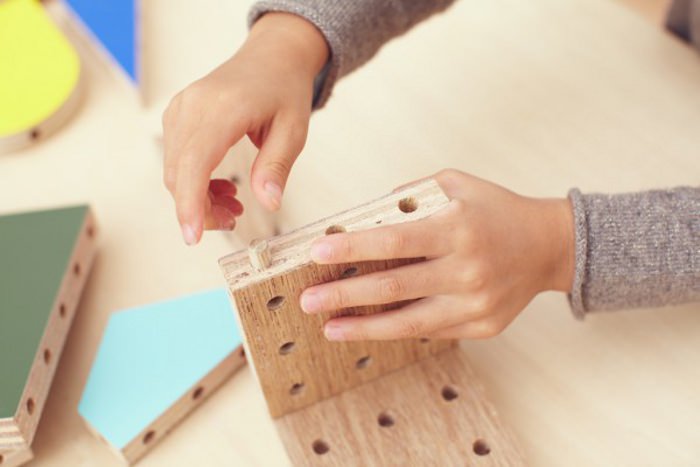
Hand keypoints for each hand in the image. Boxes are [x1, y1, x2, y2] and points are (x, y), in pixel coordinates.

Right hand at [162, 13, 328, 243]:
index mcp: (222, 108)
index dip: (190, 204)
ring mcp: (181, 108)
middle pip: (180, 173)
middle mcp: (192, 106)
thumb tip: (269, 204)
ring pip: (175, 170)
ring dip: (198, 198)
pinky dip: (195, 181)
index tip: (192, 237)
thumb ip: (276, 167)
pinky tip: (223, 188)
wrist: (272, 56)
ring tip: (234, 206)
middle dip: (201, 209)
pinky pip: (177, 158)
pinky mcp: (178, 114)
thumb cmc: (285, 90)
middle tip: (234, 221)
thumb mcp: (293, 130)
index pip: (195, 163)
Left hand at [300, 170, 574, 339]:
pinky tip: (369, 327)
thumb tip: (362, 216)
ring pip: (408, 323)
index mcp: (457, 228)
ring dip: (363, 327)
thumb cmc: (497, 211)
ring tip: (329, 327)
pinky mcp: (481, 326)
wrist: (548, 246)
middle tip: (308, 299)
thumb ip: (409, 196)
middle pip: (393, 287)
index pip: (394, 241)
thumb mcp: (456, 184)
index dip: (352, 248)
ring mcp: (476, 303)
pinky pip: (430, 331)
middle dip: (343, 295)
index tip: (316, 252)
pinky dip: (396, 330)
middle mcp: (467, 269)